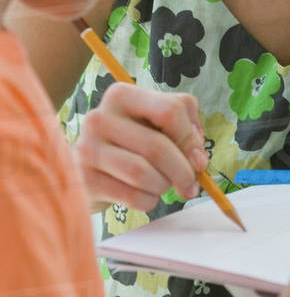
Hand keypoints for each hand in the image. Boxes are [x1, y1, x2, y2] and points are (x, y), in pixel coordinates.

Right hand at [76, 84, 208, 211]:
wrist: (89, 168)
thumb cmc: (132, 143)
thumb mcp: (159, 123)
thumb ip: (187, 129)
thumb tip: (197, 159)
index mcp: (122, 95)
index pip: (170, 110)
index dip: (191, 138)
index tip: (198, 158)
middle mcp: (100, 117)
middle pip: (157, 146)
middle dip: (182, 171)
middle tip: (190, 183)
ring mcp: (87, 149)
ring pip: (142, 173)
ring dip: (163, 186)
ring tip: (163, 185)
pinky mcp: (85, 180)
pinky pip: (131, 196)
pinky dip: (148, 201)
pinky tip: (147, 196)